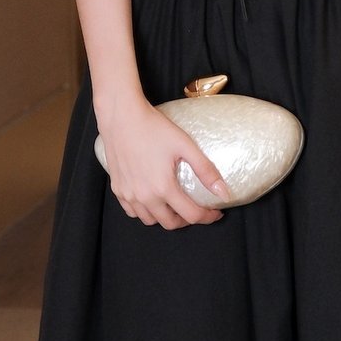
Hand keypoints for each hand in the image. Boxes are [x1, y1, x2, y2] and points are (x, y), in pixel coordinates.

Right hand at [98, 96, 230, 228]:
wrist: (122, 117)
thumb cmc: (153, 128)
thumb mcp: (185, 145)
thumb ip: (205, 170)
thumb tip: (223, 193)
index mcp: (163, 188)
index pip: (191, 216)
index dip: (207, 217)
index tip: (216, 212)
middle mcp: (144, 197)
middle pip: (170, 223)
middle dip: (187, 219)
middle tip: (196, 208)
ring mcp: (128, 194)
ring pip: (150, 220)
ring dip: (165, 217)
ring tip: (175, 205)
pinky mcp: (117, 188)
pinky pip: (132, 211)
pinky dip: (145, 211)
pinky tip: (152, 199)